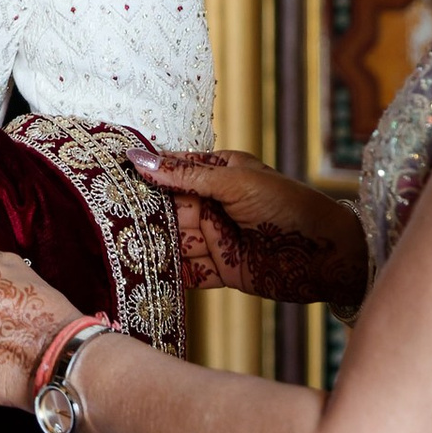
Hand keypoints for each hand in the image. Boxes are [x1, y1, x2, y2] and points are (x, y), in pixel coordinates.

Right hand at [128, 147, 369, 309]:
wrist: (327, 256)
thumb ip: (186, 176)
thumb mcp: (236, 183)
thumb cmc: (290, 207)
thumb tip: (140, 158)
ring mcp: (218, 238)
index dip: (144, 174)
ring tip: (115, 248)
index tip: (108, 177)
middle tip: (103, 218)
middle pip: (168, 209)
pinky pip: (188, 271)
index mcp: (220, 174)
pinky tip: (143, 273)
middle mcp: (214, 205)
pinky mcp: (223, 269)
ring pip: (174, 241)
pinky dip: (168, 274)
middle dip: (141, 214)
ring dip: (151, 245)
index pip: (172, 171)